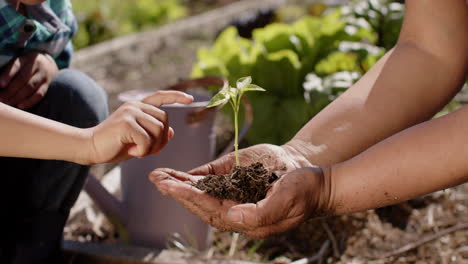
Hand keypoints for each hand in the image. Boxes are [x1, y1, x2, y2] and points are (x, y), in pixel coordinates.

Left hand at [0, 52, 58, 108]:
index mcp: (25, 59)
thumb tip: (0, 85)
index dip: (8, 75)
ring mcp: (43, 76)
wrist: (48, 64)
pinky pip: (39, 94)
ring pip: (30, 88)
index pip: (16, 66)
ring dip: (18, 97)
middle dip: (10, 90)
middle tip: (1, 99)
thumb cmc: (27, 65)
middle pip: (22, 79)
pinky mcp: (47, 85)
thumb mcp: (19, 62)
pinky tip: (20, 106)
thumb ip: (10, 71)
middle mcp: (35, 66)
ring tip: (8, 103)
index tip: (0, 84)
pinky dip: (29, 101)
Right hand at [82, 90, 193, 164]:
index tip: (191, 99)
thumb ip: (154, 134)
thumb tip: (172, 132)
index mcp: (138, 106)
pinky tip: (132, 152)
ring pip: (158, 130)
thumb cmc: (114, 145)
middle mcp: (135, 106)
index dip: (176, 97)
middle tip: (149, 151)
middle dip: (162, 140)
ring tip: (138, 151)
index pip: (161, 96)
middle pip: (165, 121)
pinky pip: (147, 140)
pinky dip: (143, 151)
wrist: (90, 147)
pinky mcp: (126, 123)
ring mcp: (130, 113)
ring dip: (152, 147)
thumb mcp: (138, 139)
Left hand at [149, 143, 331, 237]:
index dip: (190, 198)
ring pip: (204, 195)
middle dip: (177, 192)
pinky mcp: (241, 187)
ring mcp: (239, 199)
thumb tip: (231, 217)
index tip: (170, 186)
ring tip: (160, 176)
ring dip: (181, 186)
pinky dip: (195, 180)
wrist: (316, 180)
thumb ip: (260, 213)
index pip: (212, 210)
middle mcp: (239, 212)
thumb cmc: (305, 190)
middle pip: (201, 204)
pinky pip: (213, 186)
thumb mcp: (287, 199)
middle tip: (156, 179)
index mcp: (248, 220)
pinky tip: (180, 175)